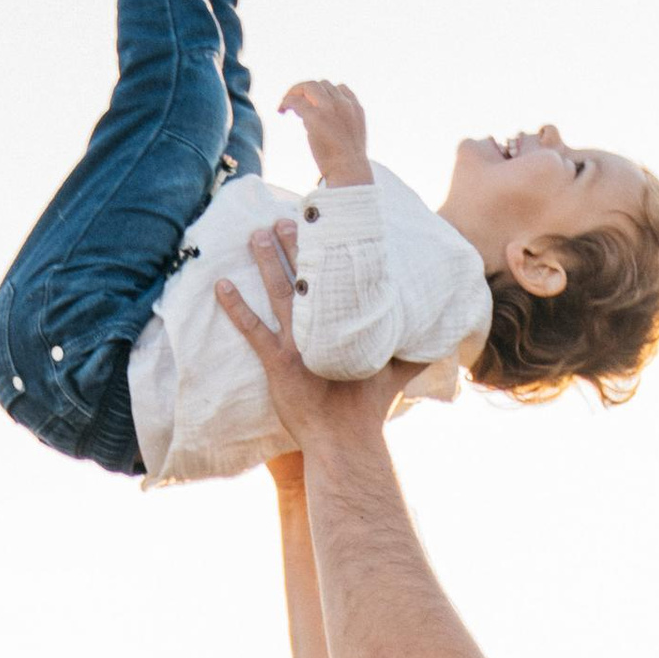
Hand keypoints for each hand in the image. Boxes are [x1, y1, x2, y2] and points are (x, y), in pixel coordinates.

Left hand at [215, 223, 421, 445]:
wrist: (345, 440)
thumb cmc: (369, 410)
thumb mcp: (396, 378)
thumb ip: (413, 357)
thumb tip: (438, 347)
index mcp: (348, 326)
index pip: (340, 280)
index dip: (332, 252)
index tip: (326, 225)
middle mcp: (322, 327)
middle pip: (306, 275)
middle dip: (295, 243)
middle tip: (285, 217)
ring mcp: (297, 343)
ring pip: (278, 292)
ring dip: (266, 261)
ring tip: (255, 235)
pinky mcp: (276, 362)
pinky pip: (251, 328)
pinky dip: (235, 306)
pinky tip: (221, 285)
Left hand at [279, 78, 371, 183]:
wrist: (350, 172)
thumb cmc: (348, 163)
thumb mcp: (352, 137)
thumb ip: (341, 123)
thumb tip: (318, 123)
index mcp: (356, 108)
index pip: (339, 88)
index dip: (324, 94)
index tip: (314, 104)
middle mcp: (343, 104)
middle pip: (322, 84)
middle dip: (307, 91)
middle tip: (295, 104)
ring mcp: (330, 108)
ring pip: (309, 86)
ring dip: (295, 93)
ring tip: (286, 107)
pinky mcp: (315, 117)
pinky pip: (296, 101)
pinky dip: (286, 102)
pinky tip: (281, 110)